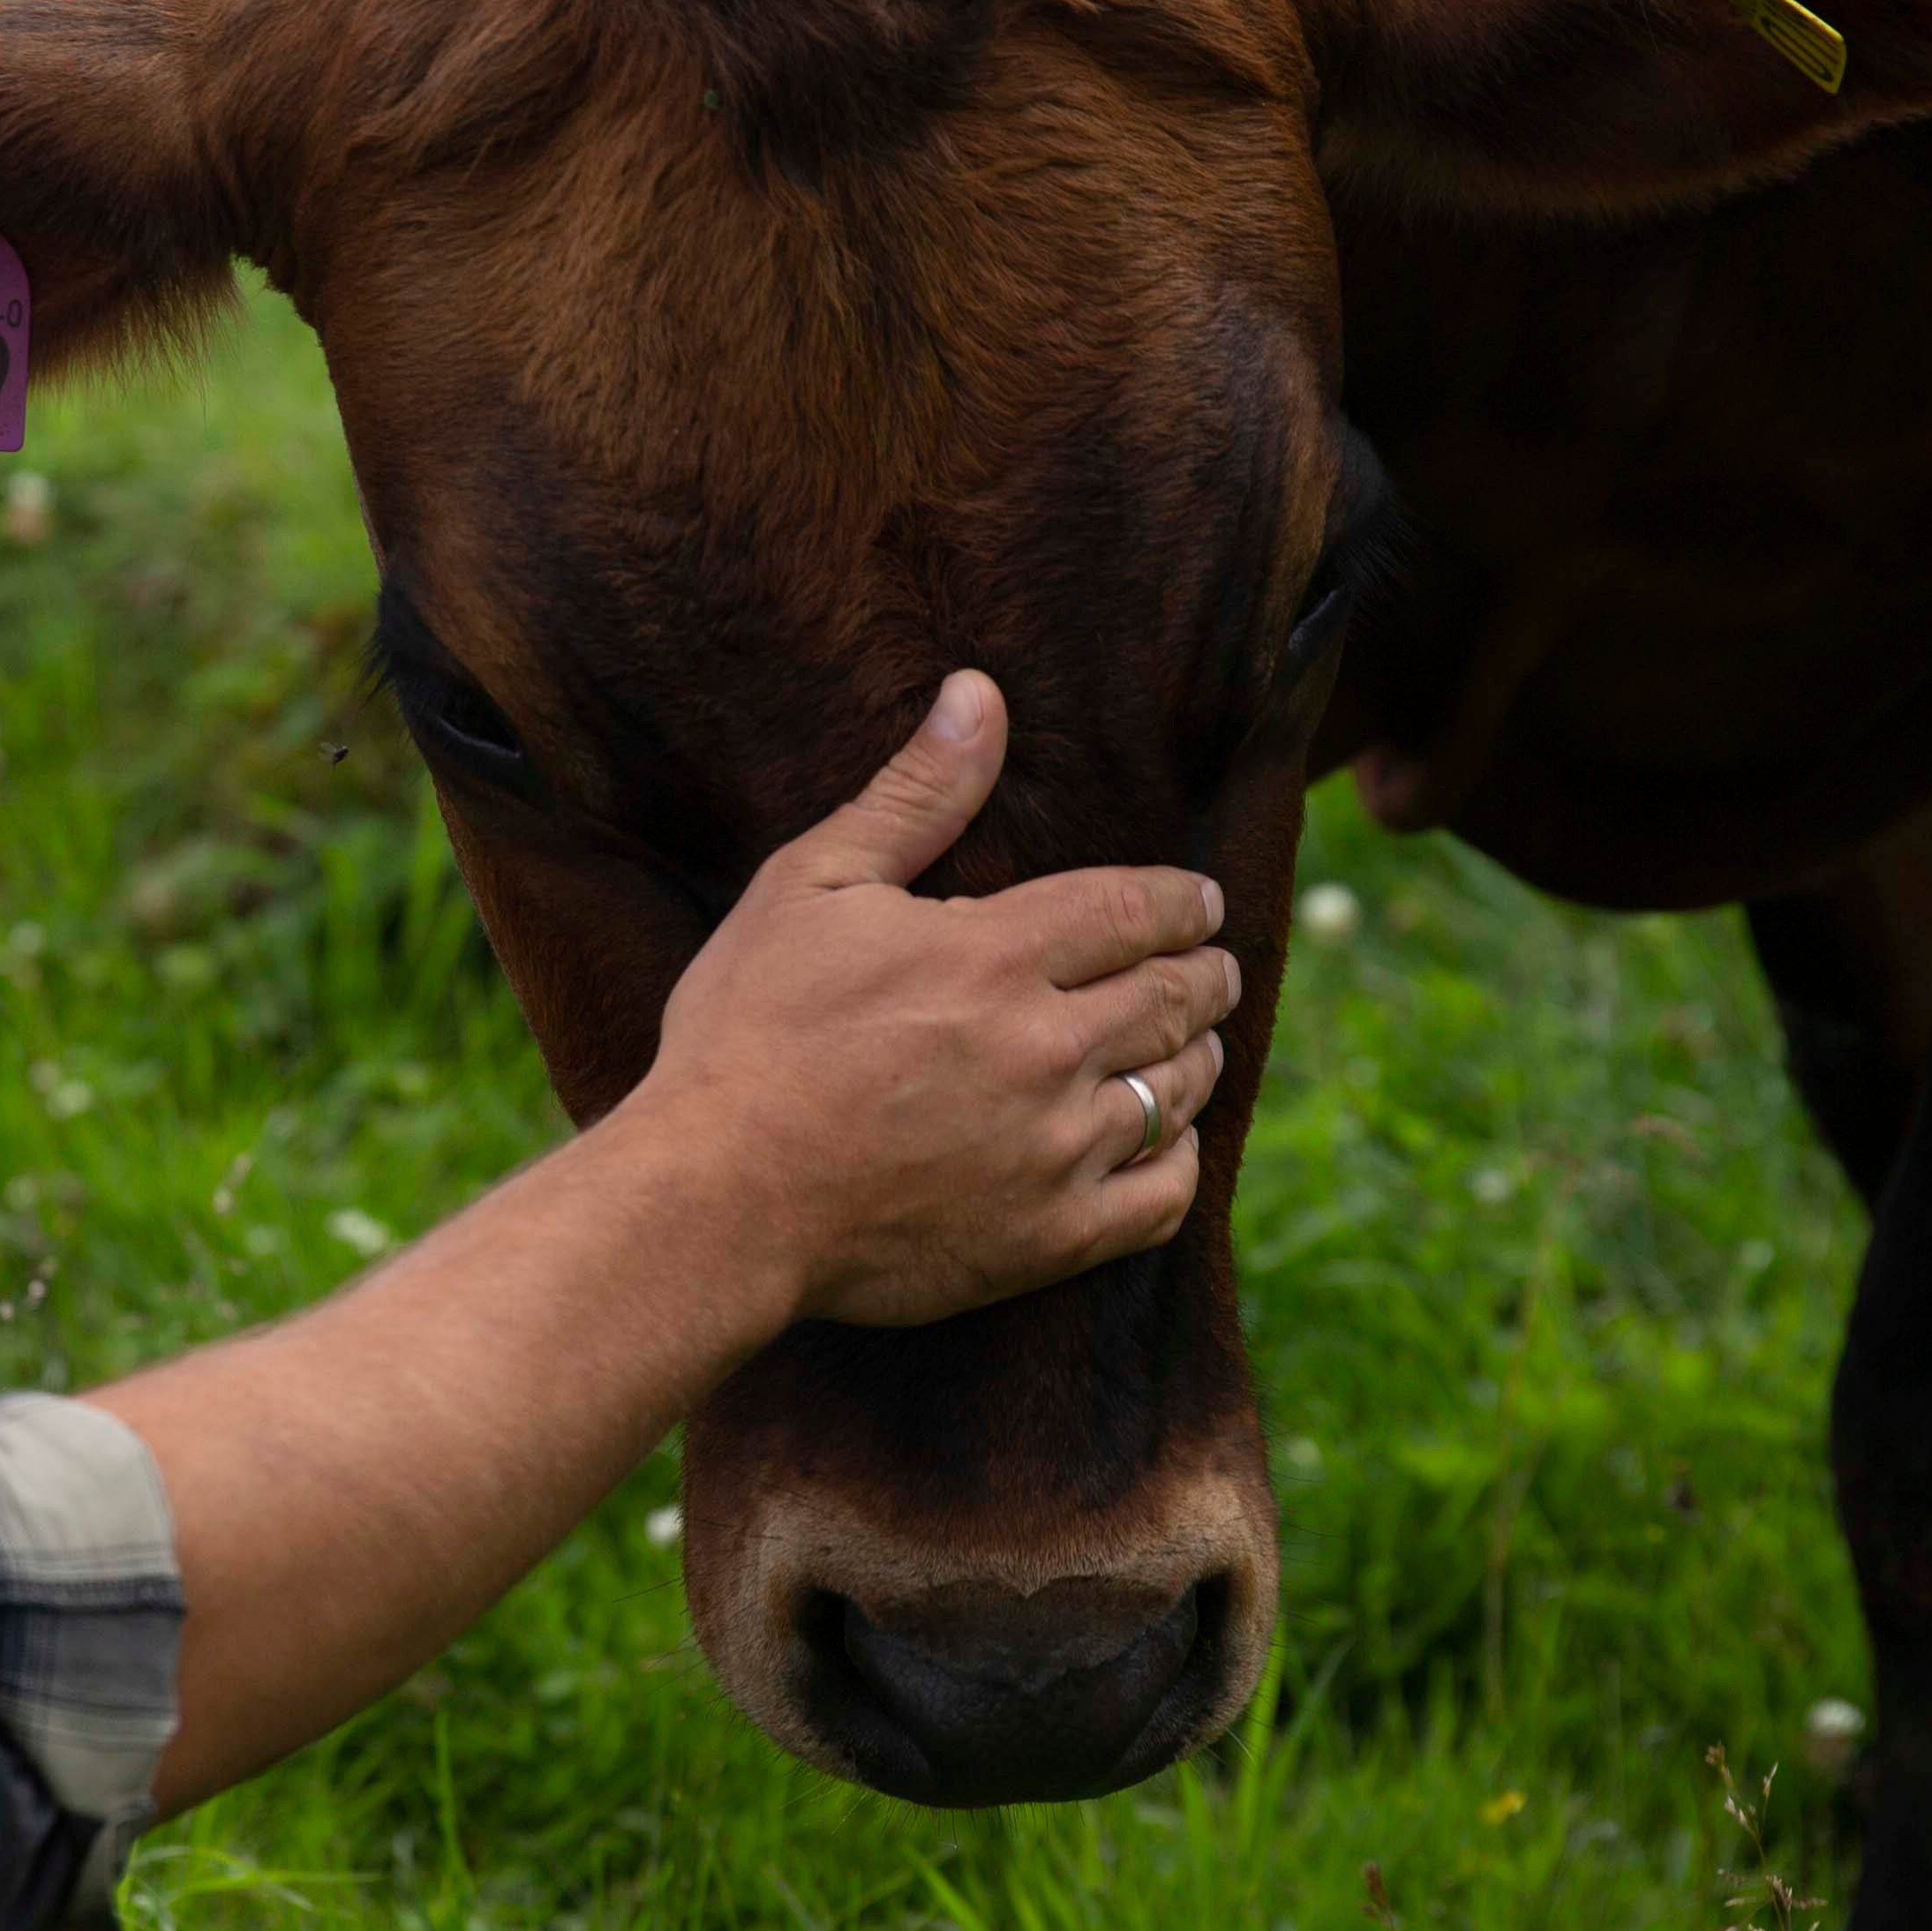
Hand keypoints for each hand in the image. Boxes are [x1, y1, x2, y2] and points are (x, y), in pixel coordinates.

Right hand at [625, 670, 1236, 1330]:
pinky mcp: (1049, 1237)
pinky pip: (1163, 1196)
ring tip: (1196, 1044)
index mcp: (997, 954)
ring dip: (1198, 1057)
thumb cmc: (747, 1035)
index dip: (1184, 902)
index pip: (1139, 907)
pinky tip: (1164, 1141)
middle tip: (1213, 970)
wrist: (718, 1200)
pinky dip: (1179, 1160)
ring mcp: (1055, 1149)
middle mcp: (1046, 1048)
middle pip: (1176, 996)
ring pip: (1176, 1089)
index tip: (1202, 903)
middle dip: (1206, 974)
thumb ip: (913, 795)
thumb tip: (980, 693)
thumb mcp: (810, 888)